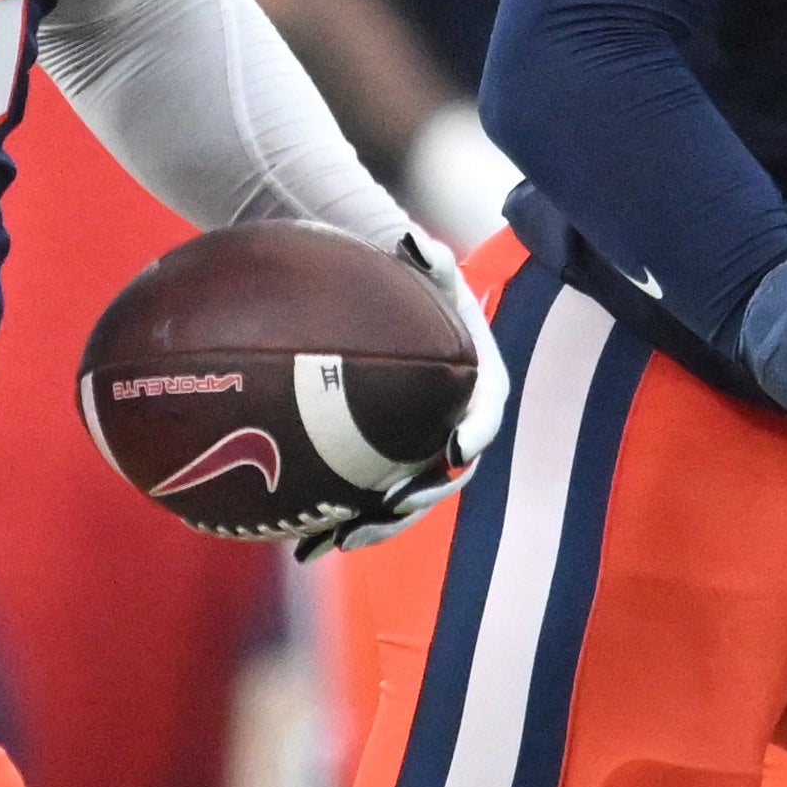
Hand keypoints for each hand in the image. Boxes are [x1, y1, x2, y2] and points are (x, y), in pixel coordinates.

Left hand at [298, 230, 506, 557]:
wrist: (381, 306)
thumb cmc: (407, 281)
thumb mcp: (422, 264)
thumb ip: (427, 256)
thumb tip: (413, 239)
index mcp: (476, 384)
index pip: (486, 410)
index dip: (477, 432)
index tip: (455, 447)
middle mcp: (452, 428)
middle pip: (444, 475)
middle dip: (419, 498)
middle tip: (391, 506)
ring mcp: (414, 454)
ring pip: (401, 501)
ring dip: (374, 527)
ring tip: (337, 542)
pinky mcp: (380, 469)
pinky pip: (362, 502)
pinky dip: (336, 525)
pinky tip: (300, 547)